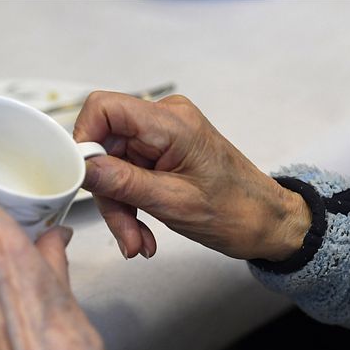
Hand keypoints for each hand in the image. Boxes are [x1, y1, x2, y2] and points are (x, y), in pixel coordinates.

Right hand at [73, 92, 310, 261]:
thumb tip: (81, 168)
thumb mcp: (173, 203)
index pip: (103, 108)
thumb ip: (123, 183)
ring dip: (120, 208)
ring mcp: (162, 138)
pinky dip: (131, 206)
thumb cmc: (237, 211)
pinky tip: (142, 234)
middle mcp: (164, 121)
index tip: (83, 180)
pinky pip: (128, 176)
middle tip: (124, 232)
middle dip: (109, 194)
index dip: (84, 140)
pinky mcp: (161, 154)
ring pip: (114, 168)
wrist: (267, 222)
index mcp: (171, 123)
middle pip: (105, 147)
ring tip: (137, 241)